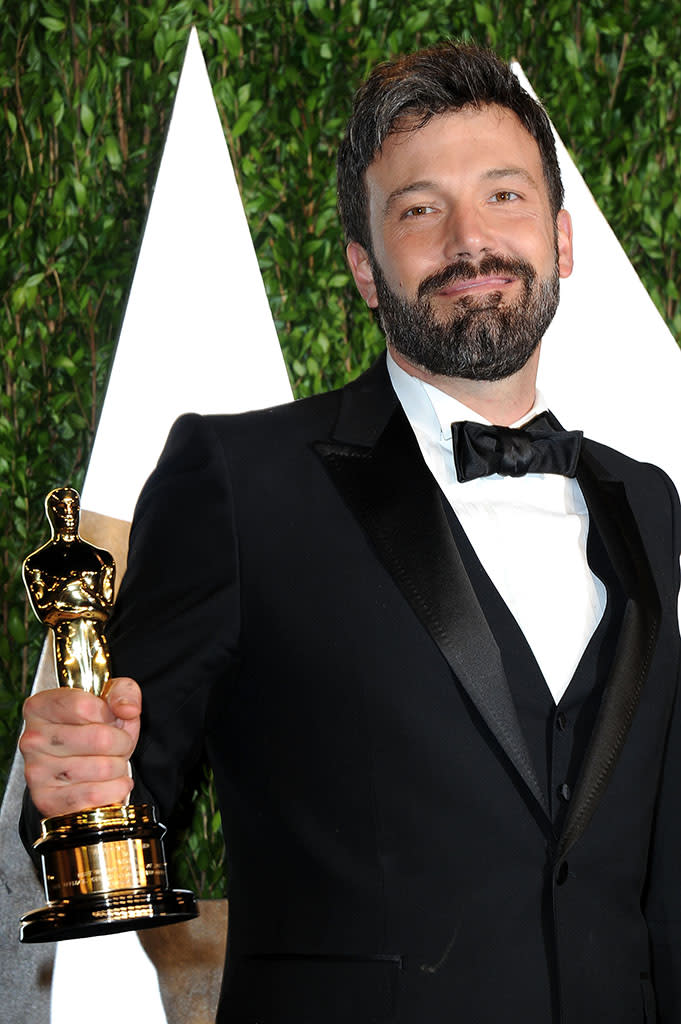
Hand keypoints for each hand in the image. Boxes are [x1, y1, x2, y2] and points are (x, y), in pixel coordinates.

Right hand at [20, 677, 140, 817]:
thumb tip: (128, 709)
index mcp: (40, 707)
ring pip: (103, 768)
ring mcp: (37, 771)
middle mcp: (33, 739)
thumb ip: (123, 692)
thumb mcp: (110, 698)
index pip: (84, 706)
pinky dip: (115, 789)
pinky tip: (111, 782)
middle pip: (99, 738)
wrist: (80, 765)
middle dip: (121, 743)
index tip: (110, 719)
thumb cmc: (93, 727)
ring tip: (111, 763)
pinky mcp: (46, 800)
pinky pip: (95, 795)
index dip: (109, 714)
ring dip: (119, 767)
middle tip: (118, 745)